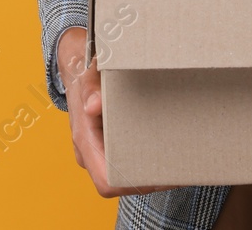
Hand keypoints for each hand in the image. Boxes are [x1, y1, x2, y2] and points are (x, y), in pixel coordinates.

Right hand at [58, 27, 179, 196]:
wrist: (76, 67)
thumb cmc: (84, 72)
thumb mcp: (87, 73)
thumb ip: (91, 88)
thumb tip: (94, 105)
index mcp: (85, 139)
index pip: (106, 181)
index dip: (132, 184)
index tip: (159, 174)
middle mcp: (89, 151)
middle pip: (120, 182)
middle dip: (148, 178)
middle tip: (176, 167)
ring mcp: (97, 149)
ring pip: (124, 173)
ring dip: (148, 169)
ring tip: (174, 157)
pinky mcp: (106, 143)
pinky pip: (125, 159)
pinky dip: (143, 158)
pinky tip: (163, 147)